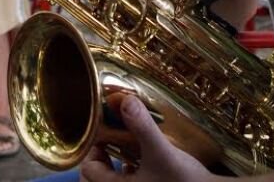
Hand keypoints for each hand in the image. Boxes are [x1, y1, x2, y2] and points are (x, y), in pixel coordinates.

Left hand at [79, 96, 214, 181]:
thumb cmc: (186, 180)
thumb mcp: (161, 151)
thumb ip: (142, 126)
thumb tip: (125, 100)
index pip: (88, 171)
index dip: (91, 152)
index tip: (100, 136)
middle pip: (98, 181)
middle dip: (101, 163)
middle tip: (109, 145)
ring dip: (116, 171)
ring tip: (125, 154)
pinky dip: (135, 177)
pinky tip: (146, 166)